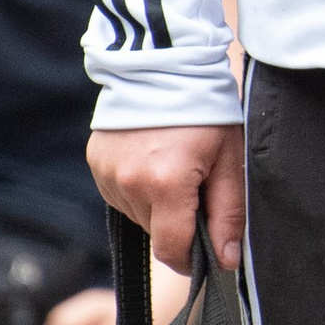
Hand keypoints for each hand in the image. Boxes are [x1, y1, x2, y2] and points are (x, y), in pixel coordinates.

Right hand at [87, 121, 243, 273]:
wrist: (164, 63)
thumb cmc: (206, 111)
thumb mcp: (230, 160)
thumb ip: (228, 214)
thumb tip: (227, 260)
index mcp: (165, 184)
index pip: (171, 251)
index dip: (191, 261)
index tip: (206, 253)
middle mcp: (129, 183)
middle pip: (155, 232)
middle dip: (179, 222)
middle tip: (197, 186)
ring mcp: (106, 173)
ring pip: (138, 215)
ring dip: (157, 205)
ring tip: (173, 166)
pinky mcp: (95, 162)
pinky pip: (120, 194)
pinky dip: (138, 188)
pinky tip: (152, 160)